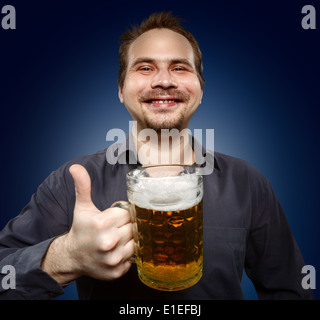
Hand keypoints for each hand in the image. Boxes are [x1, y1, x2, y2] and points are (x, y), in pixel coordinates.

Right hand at [41, 164, 133, 283]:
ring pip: (136, 242)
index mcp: (101, 223)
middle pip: (133, 227)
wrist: (72, 257)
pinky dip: (127, 255)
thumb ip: (83, 186)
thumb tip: (76, 167)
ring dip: (129, 240)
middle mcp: (107, 242)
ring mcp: (112, 259)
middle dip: (127, 226)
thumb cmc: (81, 229)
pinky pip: (133, 258)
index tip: (115, 218)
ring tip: (117, 239)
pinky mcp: (116, 272)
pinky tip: (116, 251)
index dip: (122, 215)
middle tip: (116, 229)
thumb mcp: (82, 207)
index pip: (128, 213)